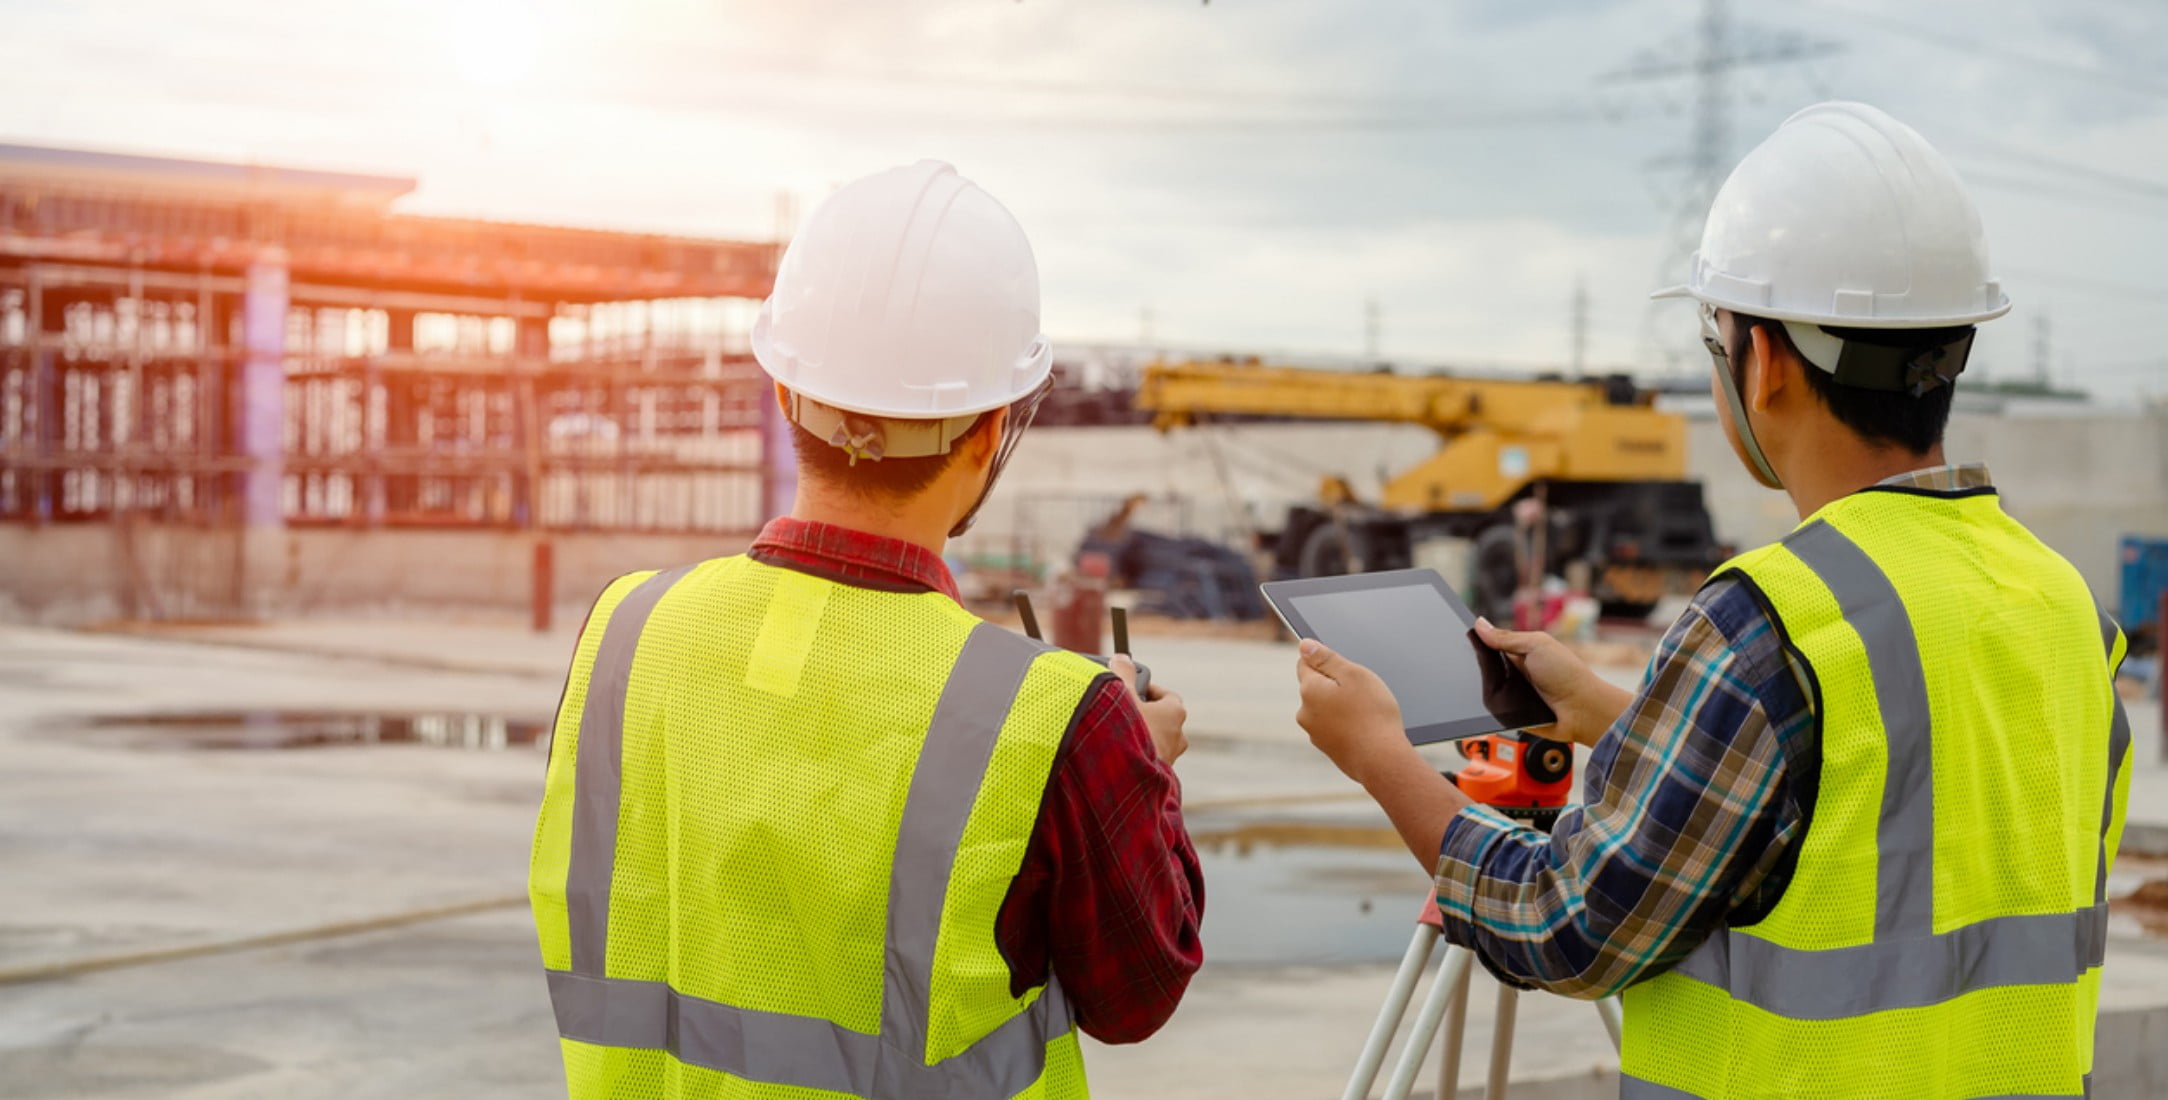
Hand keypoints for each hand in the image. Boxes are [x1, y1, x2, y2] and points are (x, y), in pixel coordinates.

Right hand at [1113, 655, 1186, 764]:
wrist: (1128, 776)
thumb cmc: (1128, 731)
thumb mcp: (1123, 694)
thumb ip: (1123, 673)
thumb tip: (1122, 658)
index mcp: (1175, 713)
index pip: (1168, 696)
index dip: (1151, 690)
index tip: (1136, 689)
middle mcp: (1179, 735)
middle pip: (1165, 718)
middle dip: (1147, 714)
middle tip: (1127, 711)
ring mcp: (1172, 757)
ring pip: (1159, 740)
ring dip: (1144, 735)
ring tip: (1122, 734)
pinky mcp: (1161, 775)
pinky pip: (1152, 759)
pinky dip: (1140, 753)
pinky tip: (1122, 753)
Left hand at [1294, 640, 1418, 785]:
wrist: (1383, 761)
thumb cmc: (1372, 715)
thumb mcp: (1353, 675)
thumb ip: (1326, 658)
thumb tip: (1304, 645)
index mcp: (1309, 690)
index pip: (1305, 663)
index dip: (1325, 660)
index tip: (1344, 668)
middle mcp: (1305, 713)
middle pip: (1316, 687)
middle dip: (1335, 685)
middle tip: (1362, 691)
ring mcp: (1315, 734)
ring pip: (1326, 709)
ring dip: (1341, 706)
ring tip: (1366, 712)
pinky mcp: (1328, 749)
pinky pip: (1335, 728)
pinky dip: (1347, 725)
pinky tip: (1365, 728)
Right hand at [1472, 618, 1631, 746]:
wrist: (1581, 710)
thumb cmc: (1567, 674)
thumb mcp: (1536, 645)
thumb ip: (1506, 637)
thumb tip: (1480, 624)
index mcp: (1521, 651)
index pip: (1491, 643)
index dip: (1476, 639)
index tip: (1459, 634)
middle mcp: (1514, 671)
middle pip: (1483, 665)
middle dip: (1474, 663)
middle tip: (1462, 660)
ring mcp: (1511, 692)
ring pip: (1483, 686)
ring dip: (1480, 685)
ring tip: (1475, 681)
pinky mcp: (1510, 712)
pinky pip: (1489, 707)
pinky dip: (1486, 704)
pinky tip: (1484, 700)